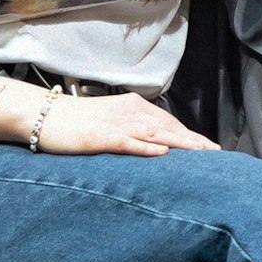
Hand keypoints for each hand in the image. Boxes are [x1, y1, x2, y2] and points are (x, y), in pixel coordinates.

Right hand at [33, 92, 217, 156]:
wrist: (46, 116)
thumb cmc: (75, 121)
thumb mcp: (110, 121)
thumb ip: (133, 130)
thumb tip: (156, 145)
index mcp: (134, 106)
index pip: (169, 122)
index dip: (191, 135)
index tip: (209, 148)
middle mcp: (130, 111)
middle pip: (169, 127)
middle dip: (194, 141)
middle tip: (216, 154)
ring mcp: (117, 123)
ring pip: (156, 133)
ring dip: (181, 143)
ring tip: (201, 154)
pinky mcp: (103, 136)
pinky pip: (129, 142)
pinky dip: (147, 148)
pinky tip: (163, 154)